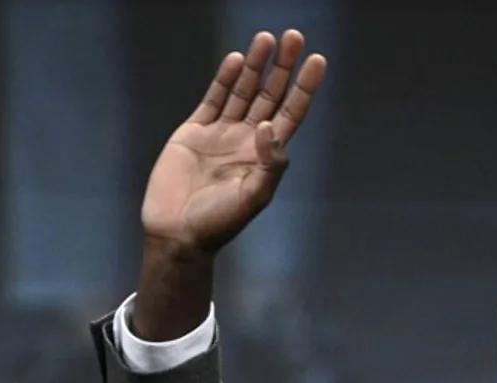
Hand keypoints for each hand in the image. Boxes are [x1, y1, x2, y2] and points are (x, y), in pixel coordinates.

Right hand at [141, 29, 326, 255]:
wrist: (178, 231)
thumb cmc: (219, 222)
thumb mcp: (253, 198)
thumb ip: (268, 165)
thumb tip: (268, 126)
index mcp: (267, 155)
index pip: (291, 113)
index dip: (305, 88)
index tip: (318, 61)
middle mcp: (248, 139)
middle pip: (271, 94)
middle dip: (284, 67)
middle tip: (295, 37)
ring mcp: (222, 132)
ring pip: (243, 90)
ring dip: (256, 65)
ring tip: (267, 38)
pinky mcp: (195, 130)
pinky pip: (214, 98)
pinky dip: (224, 78)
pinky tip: (236, 59)